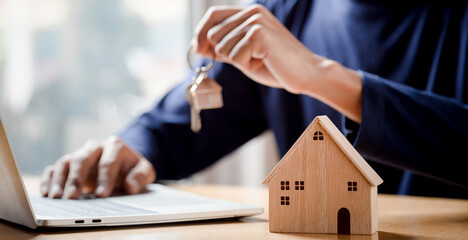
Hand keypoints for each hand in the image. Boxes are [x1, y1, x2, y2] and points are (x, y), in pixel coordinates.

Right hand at [40, 136, 155, 198]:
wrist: (123, 162)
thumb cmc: (132, 168)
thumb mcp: (144, 171)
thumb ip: (140, 176)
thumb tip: (131, 185)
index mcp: (115, 146)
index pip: (108, 162)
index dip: (105, 178)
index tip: (102, 194)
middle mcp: (95, 147)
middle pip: (83, 159)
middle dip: (77, 178)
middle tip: (72, 196)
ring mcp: (80, 153)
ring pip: (66, 162)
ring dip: (60, 180)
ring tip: (56, 196)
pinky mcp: (69, 163)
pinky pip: (55, 168)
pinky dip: (49, 179)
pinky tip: (46, 192)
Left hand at [193, 4, 329, 93]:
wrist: (306, 74)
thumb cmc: (276, 66)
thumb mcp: (244, 55)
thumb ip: (223, 48)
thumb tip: (197, 46)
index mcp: (250, 13)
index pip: (214, 15)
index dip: (201, 32)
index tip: (196, 48)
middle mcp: (252, 12)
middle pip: (213, 35)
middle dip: (225, 54)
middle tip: (251, 59)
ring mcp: (255, 21)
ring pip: (222, 48)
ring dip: (238, 61)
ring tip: (261, 59)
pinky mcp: (258, 33)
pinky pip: (234, 57)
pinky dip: (247, 65)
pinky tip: (265, 61)